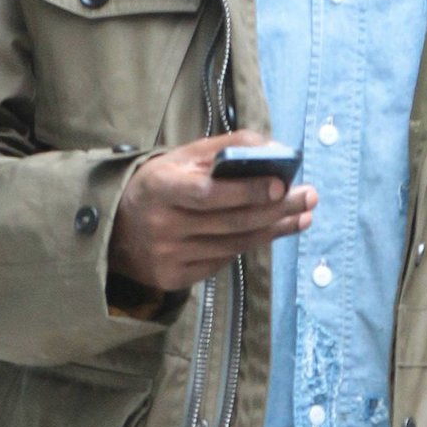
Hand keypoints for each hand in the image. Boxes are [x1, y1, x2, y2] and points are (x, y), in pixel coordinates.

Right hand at [109, 131, 317, 291]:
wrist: (116, 229)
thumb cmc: (160, 185)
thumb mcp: (181, 158)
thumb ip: (224, 148)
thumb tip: (273, 148)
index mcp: (160, 188)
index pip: (209, 192)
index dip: (247, 190)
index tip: (283, 183)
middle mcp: (161, 225)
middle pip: (231, 221)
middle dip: (278, 209)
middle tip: (310, 197)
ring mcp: (167, 256)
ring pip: (234, 244)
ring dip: (274, 229)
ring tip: (302, 216)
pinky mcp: (173, 278)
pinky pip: (223, 261)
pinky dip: (250, 244)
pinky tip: (272, 231)